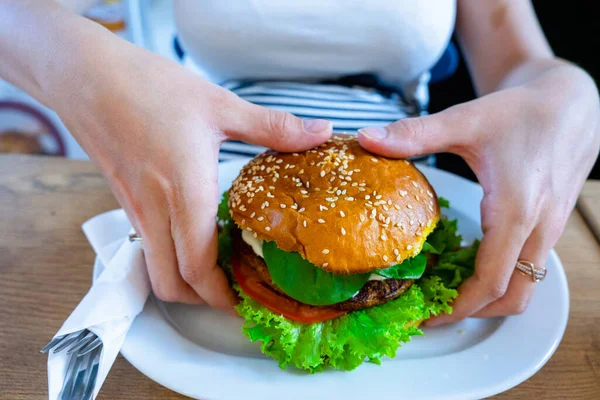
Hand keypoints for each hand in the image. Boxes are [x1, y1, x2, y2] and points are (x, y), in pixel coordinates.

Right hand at [58, 47, 331, 311]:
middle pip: (173, 284)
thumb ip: (272, 126)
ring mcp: (135, 209)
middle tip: (237, 293)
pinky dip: (170, 257)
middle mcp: (156, 211)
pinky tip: (194, 233)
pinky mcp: (125, 200)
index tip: (246, 302)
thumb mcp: (218, 104)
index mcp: (184, 193)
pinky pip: (148, 246)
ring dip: (186, 282)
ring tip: (218, 269)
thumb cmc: (149, 87)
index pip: (199, 268)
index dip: (222, 296)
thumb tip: (320, 132)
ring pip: (156, 270)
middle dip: (205, 300)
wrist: (86, 76)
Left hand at [358, 64, 599, 323]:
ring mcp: (548, 231)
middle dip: (470, 312)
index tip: (424, 316)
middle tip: (429, 311)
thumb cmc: (521, 111)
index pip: (491, 281)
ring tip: (444, 292)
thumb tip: (367, 138)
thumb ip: (416, 133)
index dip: (457, 306)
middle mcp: (538, 229)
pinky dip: (500, 280)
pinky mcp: (548, 228)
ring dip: (488, 300)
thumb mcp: (466, 120)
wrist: (570, 103)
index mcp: (517, 210)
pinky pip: (527, 269)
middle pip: (512, 298)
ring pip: (525, 288)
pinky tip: (467, 266)